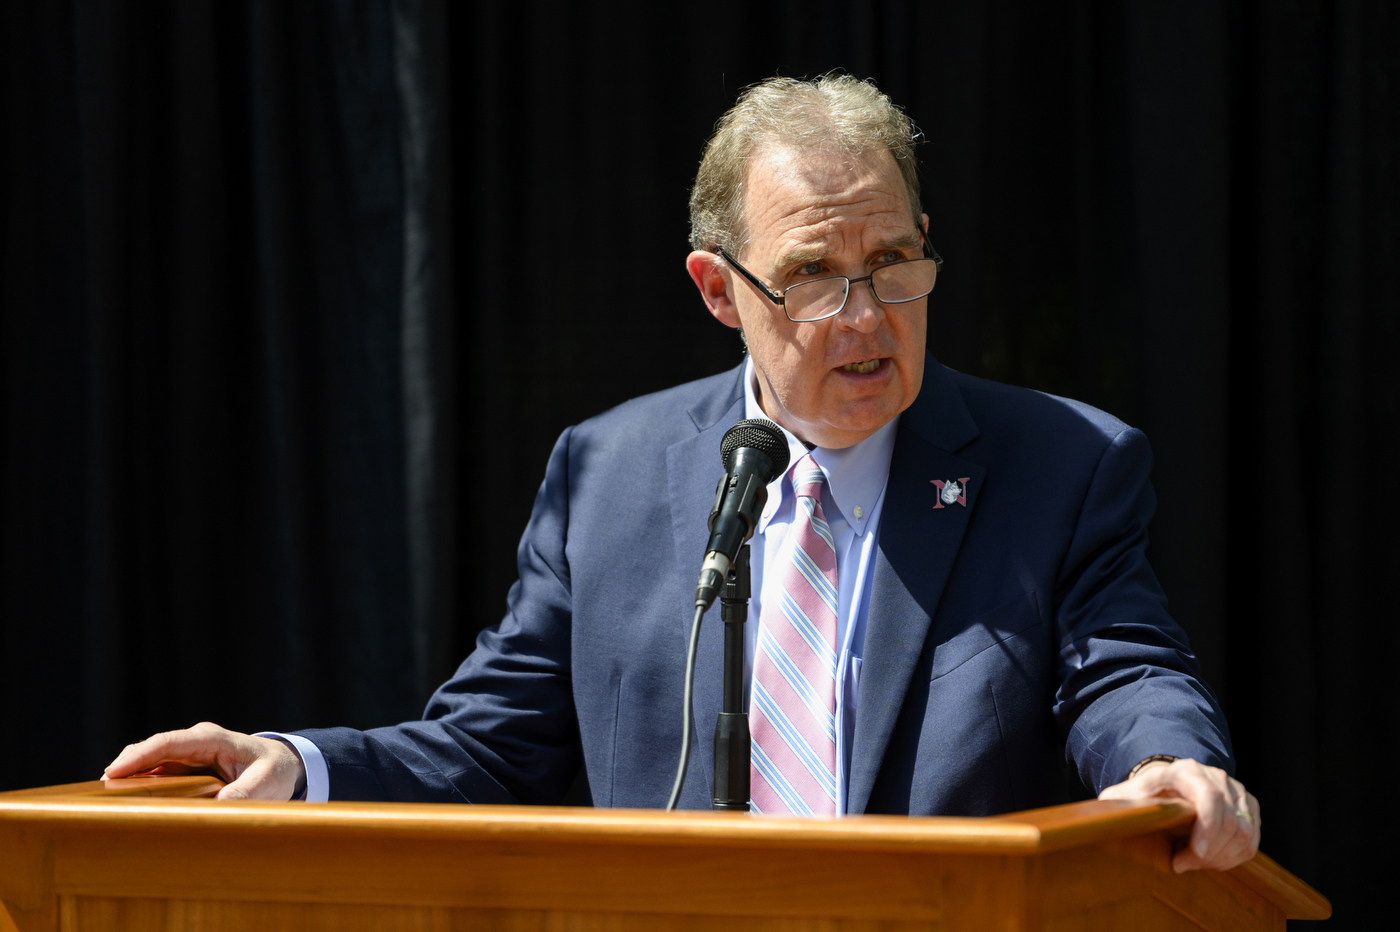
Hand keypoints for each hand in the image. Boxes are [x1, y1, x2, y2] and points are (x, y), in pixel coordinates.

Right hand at [104, 722, 306, 801]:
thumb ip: (243, 794)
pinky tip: (126, 802)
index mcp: (212, 739)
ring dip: (129, 778)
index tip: (112, 771)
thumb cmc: (274, 770)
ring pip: (150, 763)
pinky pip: (157, 773)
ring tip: (104, 800)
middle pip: (151, 751)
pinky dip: (141, 784)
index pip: (168, 742)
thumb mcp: (266, 783)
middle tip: (97, 793)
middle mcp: (195, 742)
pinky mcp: (185, 768)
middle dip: (124, 767)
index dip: (139, 755)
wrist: (284, 765)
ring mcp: (188, 754)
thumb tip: (216, 807)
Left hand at [1099, 757, 1259, 871]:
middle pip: (1228, 822)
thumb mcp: (1125, 796)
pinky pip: (1252, 840)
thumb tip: (1104, 819)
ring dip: (1221, 857)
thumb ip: (1116, 804)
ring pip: (1243, 833)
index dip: (1208, 827)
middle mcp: (1216, 776)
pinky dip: (1234, 857)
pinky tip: (1213, 862)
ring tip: (1195, 863)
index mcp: (1186, 771)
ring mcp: (1236, 791)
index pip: (1209, 797)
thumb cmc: (1144, 794)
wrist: (1167, 786)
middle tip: (1183, 864)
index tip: (1196, 854)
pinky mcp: (1248, 807)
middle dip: (1208, 853)